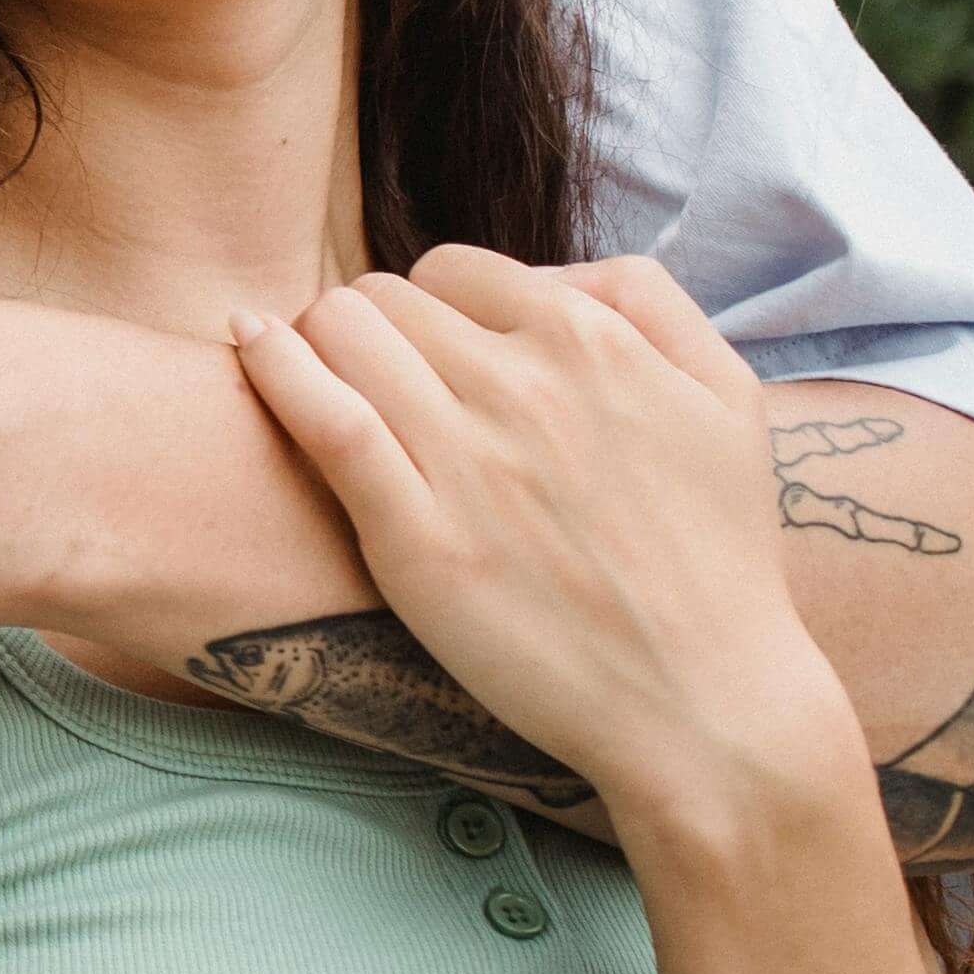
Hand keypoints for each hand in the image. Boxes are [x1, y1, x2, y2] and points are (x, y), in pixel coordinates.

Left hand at [229, 250, 877, 837]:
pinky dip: (273, 365)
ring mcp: (465, 460)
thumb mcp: (725, 396)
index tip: (430, 357)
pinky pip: (321, 415)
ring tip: (328, 387)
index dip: (433, 307)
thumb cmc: (718, 556)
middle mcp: (524, 386)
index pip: (454, 269)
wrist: (707, 704)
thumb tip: (549, 271)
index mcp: (592, 342)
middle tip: (378, 385)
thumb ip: (645, 301)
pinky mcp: (415, 536)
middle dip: (375, 329)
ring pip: (338, 331)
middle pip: (385, 297)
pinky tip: (249, 343)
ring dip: (320, 345)